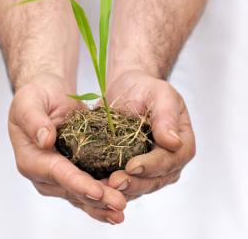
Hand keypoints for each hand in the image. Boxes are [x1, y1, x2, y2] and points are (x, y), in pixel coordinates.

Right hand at [8, 73, 125, 223]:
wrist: (46, 96)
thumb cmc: (35, 97)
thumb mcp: (28, 103)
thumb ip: (34, 121)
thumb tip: (44, 140)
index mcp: (31, 159)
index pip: (56, 173)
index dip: (76, 182)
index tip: (96, 191)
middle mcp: (44, 173)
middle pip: (73, 190)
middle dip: (96, 199)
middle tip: (119, 205)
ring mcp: (60, 176)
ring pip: (82, 195)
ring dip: (102, 204)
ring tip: (121, 210)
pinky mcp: (74, 171)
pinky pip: (88, 187)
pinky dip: (102, 196)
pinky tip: (117, 203)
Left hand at [106, 70, 195, 197]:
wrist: (128, 89)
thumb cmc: (147, 88)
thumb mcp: (160, 94)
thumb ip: (167, 116)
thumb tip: (174, 143)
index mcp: (182, 144)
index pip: (169, 160)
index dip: (151, 166)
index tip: (132, 166)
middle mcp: (168, 161)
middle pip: (155, 180)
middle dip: (135, 183)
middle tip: (114, 182)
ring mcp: (150, 168)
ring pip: (140, 186)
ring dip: (122, 189)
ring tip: (103, 187)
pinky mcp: (132, 169)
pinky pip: (125, 182)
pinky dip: (112, 186)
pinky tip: (97, 184)